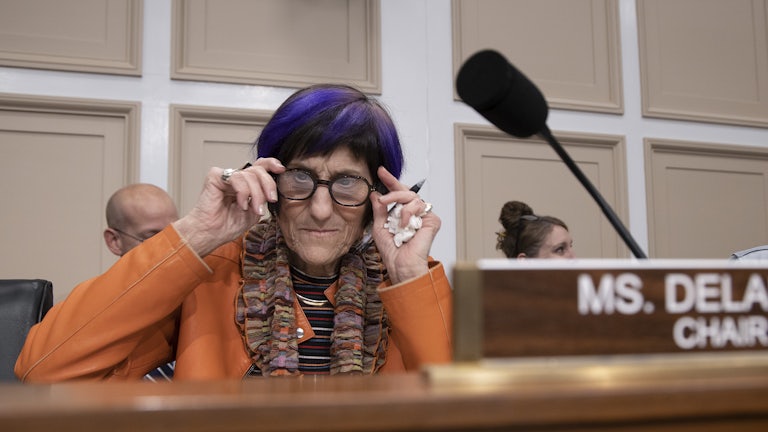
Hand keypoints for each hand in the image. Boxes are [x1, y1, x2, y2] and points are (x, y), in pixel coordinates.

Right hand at [172, 158, 285, 256]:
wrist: (211, 234)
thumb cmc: (227, 225)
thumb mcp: (254, 211)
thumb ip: (263, 197)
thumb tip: (272, 189)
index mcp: (246, 184)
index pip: (260, 167)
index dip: (272, 164)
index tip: (281, 170)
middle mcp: (236, 178)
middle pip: (259, 170)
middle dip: (268, 185)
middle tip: (271, 199)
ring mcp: (226, 176)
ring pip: (250, 175)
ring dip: (256, 194)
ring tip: (252, 209)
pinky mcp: (215, 176)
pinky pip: (237, 177)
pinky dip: (243, 192)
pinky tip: (240, 203)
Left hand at [370, 166, 439, 284]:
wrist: (401, 266)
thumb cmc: (393, 252)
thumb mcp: (380, 227)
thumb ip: (379, 210)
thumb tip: (375, 194)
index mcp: (402, 214)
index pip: (397, 194)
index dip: (390, 181)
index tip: (381, 171)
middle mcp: (414, 214)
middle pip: (406, 191)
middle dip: (393, 190)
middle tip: (383, 198)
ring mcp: (424, 217)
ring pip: (412, 196)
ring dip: (399, 205)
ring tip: (395, 221)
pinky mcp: (432, 221)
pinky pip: (419, 206)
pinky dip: (408, 215)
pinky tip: (405, 226)